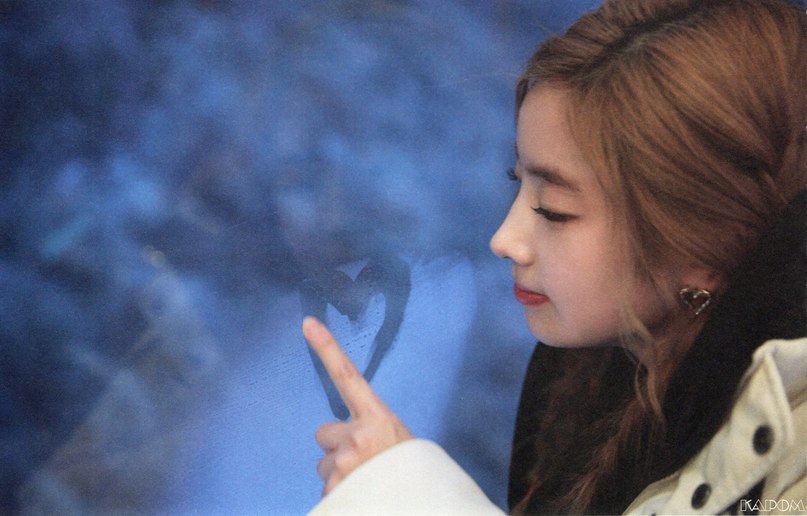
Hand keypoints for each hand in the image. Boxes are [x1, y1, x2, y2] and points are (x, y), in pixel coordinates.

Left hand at [302, 316, 413, 495]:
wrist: (420, 503)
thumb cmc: (411, 470)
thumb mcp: (398, 441)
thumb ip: (370, 430)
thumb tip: (350, 439)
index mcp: (377, 418)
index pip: (347, 376)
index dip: (327, 348)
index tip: (308, 323)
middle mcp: (357, 436)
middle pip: (325, 433)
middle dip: (337, 446)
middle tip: (363, 460)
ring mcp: (344, 463)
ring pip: (325, 464)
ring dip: (339, 472)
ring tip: (366, 480)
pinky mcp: (335, 488)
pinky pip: (327, 488)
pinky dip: (340, 493)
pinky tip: (361, 494)